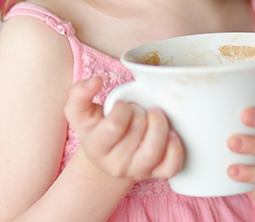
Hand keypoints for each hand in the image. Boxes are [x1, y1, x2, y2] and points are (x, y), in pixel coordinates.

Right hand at [64, 76, 183, 180]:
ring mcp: (137, 171)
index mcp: (96, 147)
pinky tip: (170, 133)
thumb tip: (95, 81)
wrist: (107, 155)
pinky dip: (175, 147)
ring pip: (154, 150)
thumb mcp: (80, 111)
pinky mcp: (156, 173)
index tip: (121, 105)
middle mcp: (116, 165)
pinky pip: (172, 166)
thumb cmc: (96, 128)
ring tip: (154, 114)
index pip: (114, 125)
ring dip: (159, 124)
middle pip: (138, 130)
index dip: (122, 108)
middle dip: (139, 112)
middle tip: (135, 110)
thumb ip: (80, 93)